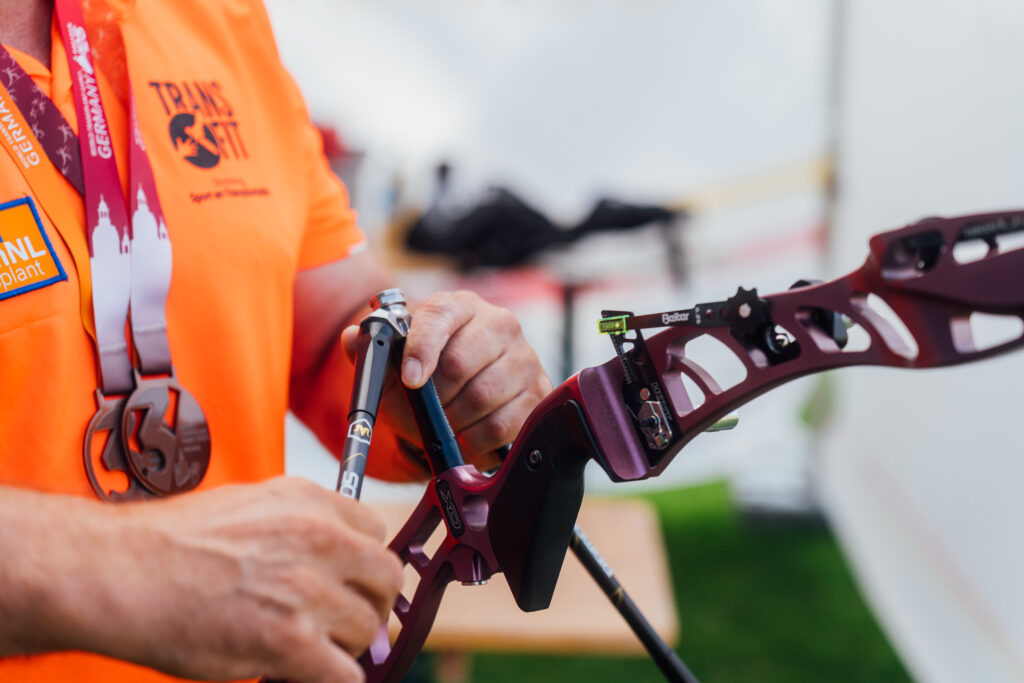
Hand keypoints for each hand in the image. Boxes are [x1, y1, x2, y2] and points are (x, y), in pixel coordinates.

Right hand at [78, 478, 401, 681]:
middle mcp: (318, 538)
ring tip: (305, 648)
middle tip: (339, 623)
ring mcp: (308, 589)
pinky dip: (330, 679)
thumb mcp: (250, 506)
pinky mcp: (292, 641)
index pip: (375, 532)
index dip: (362, 565)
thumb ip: (299, 526)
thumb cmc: (171, 543)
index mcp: (308, 501)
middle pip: (385, 579)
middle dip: (366, 604)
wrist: (120, 572)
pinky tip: (301, 674)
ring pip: (367, 629)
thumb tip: (334, 557)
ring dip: (343, 645)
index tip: (350, 584)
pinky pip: (346, 674)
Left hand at [343, 290, 552, 465]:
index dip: (422, 348)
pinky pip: (503, 423)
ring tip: (444, 425)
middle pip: (461, 362)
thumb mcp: (395, 365)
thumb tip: (353, 338)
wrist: (468, 397)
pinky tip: (466, 434)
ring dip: (454, 421)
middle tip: (422, 413)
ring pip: (482, 396)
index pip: (440, 317)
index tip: (409, 378)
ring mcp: (524, 356)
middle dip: (434, 397)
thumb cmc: (429, 376)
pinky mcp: (538, 391)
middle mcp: (498, 323)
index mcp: (459, 307)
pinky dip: (476, 438)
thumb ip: (372, 350)